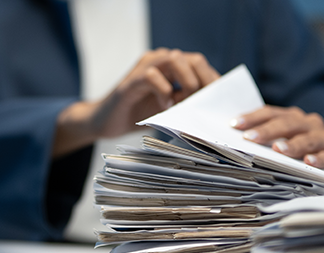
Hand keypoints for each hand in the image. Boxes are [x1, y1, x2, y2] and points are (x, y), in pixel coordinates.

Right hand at [53, 48, 219, 156]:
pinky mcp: (131, 80)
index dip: (212, 81)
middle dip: (203, 81)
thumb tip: (211, 106)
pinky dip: (163, 92)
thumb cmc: (138, 114)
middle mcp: (159, 61)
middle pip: (192, 59)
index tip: (217, 101)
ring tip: (183, 103)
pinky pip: (152, 76)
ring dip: (186, 82)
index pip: (200, 64)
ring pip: (174, 59)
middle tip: (201, 103)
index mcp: (171, 66)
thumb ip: (187, 101)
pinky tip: (164, 106)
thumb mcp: (169, 108)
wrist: (106, 122)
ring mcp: (144, 67)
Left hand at [231, 105, 323, 184]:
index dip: (253, 117)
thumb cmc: (311, 149)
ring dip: (292, 144)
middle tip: (249, 137)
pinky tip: (309, 162)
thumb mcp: (292, 140)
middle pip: (286, 124)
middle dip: (266, 130)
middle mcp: (309, 124)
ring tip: (277, 149)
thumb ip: (271, 138)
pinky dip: (319, 158)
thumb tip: (240, 143)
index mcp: (294, 118)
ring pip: (307, 139)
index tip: (234, 124)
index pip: (271, 113)